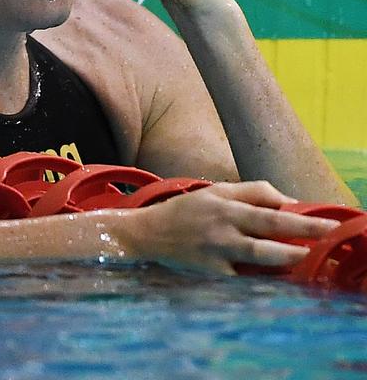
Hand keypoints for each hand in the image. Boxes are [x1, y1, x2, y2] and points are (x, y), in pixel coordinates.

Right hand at [121, 181, 337, 274]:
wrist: (146, 233)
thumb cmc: (186, 211)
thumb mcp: (216, 192)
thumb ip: (253, 193)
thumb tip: (290, 204)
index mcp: (226, 207)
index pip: (271, 212)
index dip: (301, 219)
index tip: (327, 224)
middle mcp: (222, 228)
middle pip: (269, 233)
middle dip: (302, 235)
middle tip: (327, 237)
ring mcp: (216, 252)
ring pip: (258, 256)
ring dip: (286, 257)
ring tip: (305, 257)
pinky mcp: (209, 272)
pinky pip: (241, 278)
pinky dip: (260, 279)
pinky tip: (278, 281)